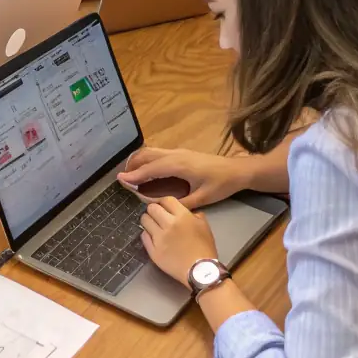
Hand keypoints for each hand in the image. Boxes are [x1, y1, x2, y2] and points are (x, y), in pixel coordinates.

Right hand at [118, 146, 250, 208]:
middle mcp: (176, 155)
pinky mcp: (183, 153)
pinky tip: (148, 169)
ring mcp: (180, 152)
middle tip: (122, 177)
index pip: (151, 168)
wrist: (237, 170)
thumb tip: (160, 206)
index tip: (120, 179)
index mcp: (179, 165)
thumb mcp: (202, 198)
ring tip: (131, 173)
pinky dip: (148, 159)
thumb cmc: (221, 184)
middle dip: (133, 164)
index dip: (134, 174)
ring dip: (140, 160)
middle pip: (148, 154)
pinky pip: (159, 153)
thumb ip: (180, 202)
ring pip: (153, 151)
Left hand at [139, 197, 218, 286]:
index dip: (165, 203)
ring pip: (144, 220)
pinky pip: (143, 236)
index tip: (166, 208)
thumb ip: (194, 215)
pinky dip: (147, 234)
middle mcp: (168, 224)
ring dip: (148, 221)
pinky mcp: (153, 251)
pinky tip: (153, 237)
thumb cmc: (204, 248)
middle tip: (158, 216)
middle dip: (155, 210)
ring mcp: (158, 238)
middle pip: (152, 208)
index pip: (166, 199)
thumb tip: (186, 212)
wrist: (200, 271)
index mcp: (182, 216)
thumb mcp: (204, 226)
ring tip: (154, 226)